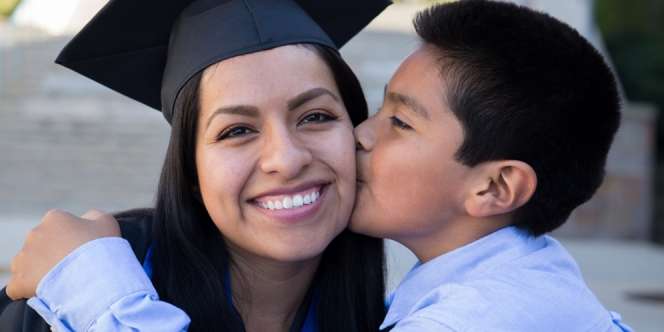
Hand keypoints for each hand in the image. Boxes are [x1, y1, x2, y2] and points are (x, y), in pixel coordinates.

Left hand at [6, 209, 120, 299]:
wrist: (93, 277)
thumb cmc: (102, 248)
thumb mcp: (106, 222)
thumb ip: (93, 216)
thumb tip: (85, 219)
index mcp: (55, 219)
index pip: (58, 226)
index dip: (70, 239)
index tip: (82, 251)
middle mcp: (34, 234)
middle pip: (42, 244)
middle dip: (53, 254)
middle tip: (73, 267)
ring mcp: (24, 258)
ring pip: (27, 264)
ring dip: (40, 271)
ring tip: (61, 281)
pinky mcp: (19, 280)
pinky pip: (19, 286)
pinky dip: (29, 290)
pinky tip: (47, 292)